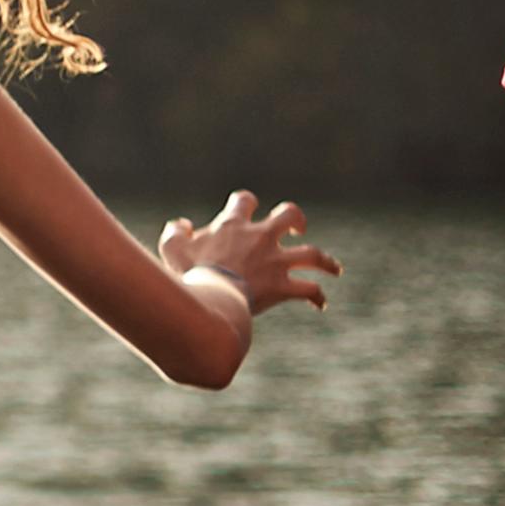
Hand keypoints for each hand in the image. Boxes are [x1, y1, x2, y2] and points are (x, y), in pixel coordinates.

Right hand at [161, 190, 337, 316]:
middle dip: (296, 221)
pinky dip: (317, 296)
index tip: (245, 210)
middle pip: (289, 216)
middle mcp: (261, 238)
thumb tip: (182, 224)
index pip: (244, 201)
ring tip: (333, 268)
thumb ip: (175, 232)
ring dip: (325, 261)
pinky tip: (320, 304)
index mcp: (233, 225)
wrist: (210, 299)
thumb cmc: (188, 273)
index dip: (245, 203)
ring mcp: (275, 263)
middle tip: (296, 230)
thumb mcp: (171, 248)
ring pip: (312, 255)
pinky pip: (309, 290)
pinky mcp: (283, 287)